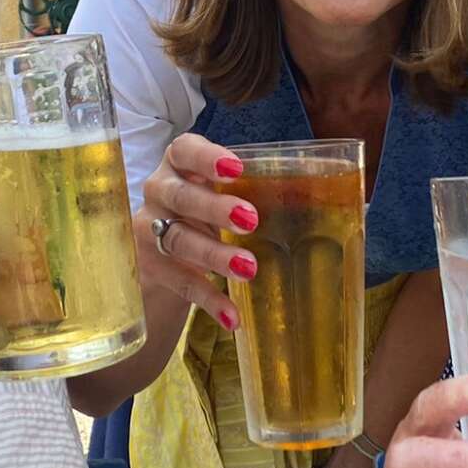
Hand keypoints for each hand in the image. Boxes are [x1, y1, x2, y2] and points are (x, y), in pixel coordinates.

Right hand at [134, 132, 253, 329]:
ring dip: (214, 254)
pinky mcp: (153, 267)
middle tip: (250, 219)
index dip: (206, 157)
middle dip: (214, 208)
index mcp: (178, 164)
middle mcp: (159, 192)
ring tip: (248, 268)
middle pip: (180, 197)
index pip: (183, 150)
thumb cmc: (204, 209)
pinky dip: (209, 299)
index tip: (235, 169)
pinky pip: (181, 283)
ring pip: (178, 240)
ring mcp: (150, 230)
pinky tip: (231, 316)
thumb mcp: (218, 192)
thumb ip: (250, 188)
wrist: (162, 251)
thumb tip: (316, 195)